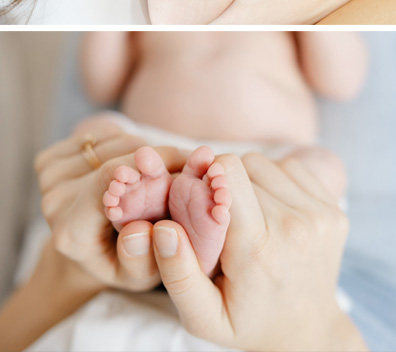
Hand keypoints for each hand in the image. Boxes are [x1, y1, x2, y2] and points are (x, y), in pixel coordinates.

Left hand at [36, 114, 186, 291]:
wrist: (84, 253)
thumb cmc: (120, 262)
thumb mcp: (138, 276)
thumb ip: (142, 259)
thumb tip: (140, 230)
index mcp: (71, 231)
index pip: (109, 181)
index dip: (147, 165)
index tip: (185, 161)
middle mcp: (53, 202)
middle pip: (113, 157)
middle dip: (153, 158)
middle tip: (183, 167)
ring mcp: (47, 178)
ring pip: (111, 140)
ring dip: (142, 150)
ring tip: (157, 172)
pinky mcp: (48, 159)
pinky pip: (100, 134)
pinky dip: (125, 143)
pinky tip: (133, 164)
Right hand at [152, 152, 365, 351]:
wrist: (306, 333)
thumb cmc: (246, 322)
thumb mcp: (202, 317)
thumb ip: (177, 275)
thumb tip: (163, 229)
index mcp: (258, 249)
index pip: (227, 171)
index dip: (204, 177)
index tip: (198, 201)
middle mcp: (295, 227)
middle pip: (241, 165)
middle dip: (221, 183)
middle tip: (217, 216)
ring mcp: (320, 217)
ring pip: (263, 163)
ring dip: (245, 180)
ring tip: (241, 214)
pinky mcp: (335, 210)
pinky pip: (290, 167)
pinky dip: (272, 180)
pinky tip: (265, 209)